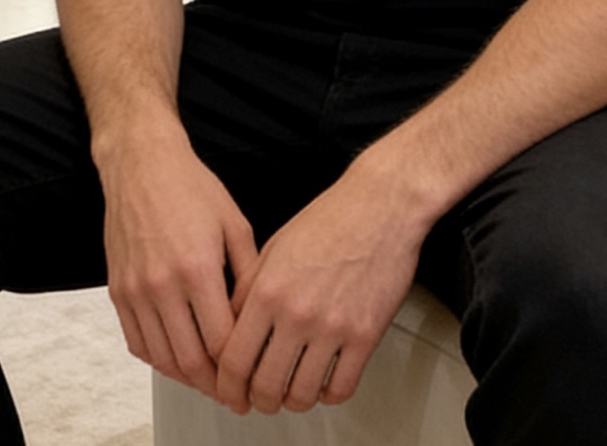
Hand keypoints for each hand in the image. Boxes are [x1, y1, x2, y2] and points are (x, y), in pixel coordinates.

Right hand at [99, 135, 257, 400]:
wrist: (141, 164)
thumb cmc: (191, 187)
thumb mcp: (235, 223)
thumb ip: (249, 274)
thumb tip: (259, 317)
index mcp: (198, 268)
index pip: (221, 341)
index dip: (238, 369)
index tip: (251, 379)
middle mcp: (163, 284)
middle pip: (190, 360)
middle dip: (215, 385)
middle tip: (233, 394)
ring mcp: (136, 290)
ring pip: (162, 358)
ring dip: (187, 377)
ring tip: (208, 380)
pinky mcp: (118, 290)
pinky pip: (137, 342)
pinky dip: (158, 360)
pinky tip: (177, 358)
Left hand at [216, 163, 423, 416]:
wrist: (379, 205)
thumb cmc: (330, 219)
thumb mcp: (274, 247)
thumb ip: (250, 289)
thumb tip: (234, 324)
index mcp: (268, 290)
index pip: (233, 359)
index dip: (227, 386)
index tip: (230, 391)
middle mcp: (297, 313)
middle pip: (265, 386)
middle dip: (258, 400)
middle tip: (260, 399)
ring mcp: (332, 327)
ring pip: (303, 394)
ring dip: (293, 401)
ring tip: (292, 392)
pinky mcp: (365, 335)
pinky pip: (342, 387)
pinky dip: (329, 395)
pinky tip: (325, 383)